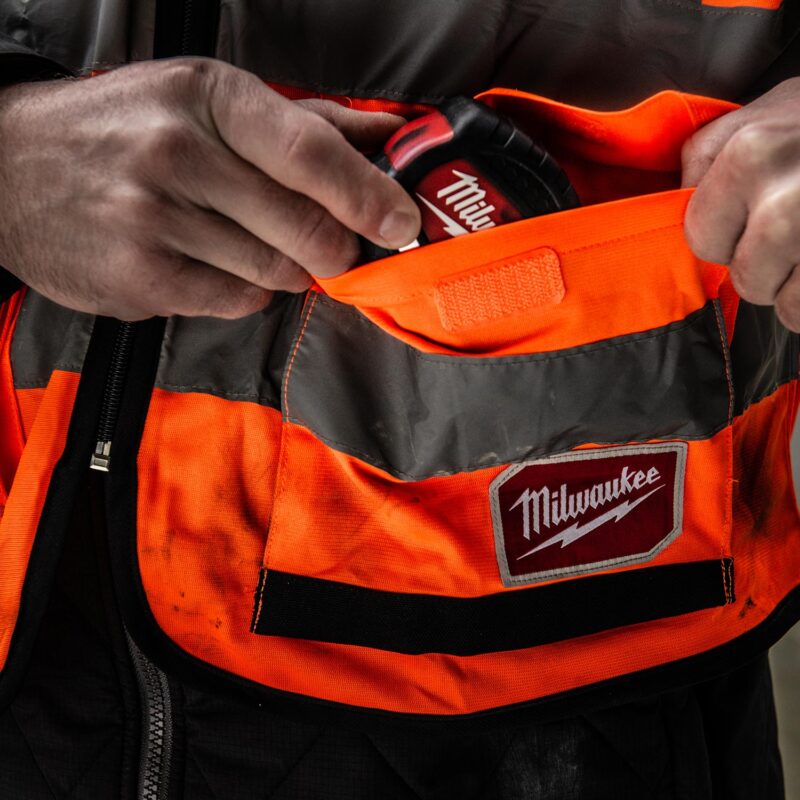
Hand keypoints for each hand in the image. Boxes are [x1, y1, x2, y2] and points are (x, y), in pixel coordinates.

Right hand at [0, 58, 419, 318]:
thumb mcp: (206, 101)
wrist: (12, 170)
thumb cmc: (125, 131)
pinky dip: (245, 291)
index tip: (401, 221)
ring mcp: (155, 220)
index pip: (311, 152)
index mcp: (206, 97)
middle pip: (304, 227)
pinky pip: (236, 301)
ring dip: (289, 269)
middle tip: (339, 248)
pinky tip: (217, 265)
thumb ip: (307, 122)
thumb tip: (392, 135)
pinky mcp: (142, 278)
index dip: (368, 193)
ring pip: (276, 272)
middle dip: (338, 249)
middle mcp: (178, 153)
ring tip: (258, 245)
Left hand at [682, 78, 799, 330]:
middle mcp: (788, 201)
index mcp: (752, 155)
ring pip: (786, 307)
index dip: (725, 234)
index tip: (752, 217)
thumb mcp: (776, 107)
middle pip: (747, 279)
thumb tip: (679, 197)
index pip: (701, 237)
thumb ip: (714, 152)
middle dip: (768, 267)